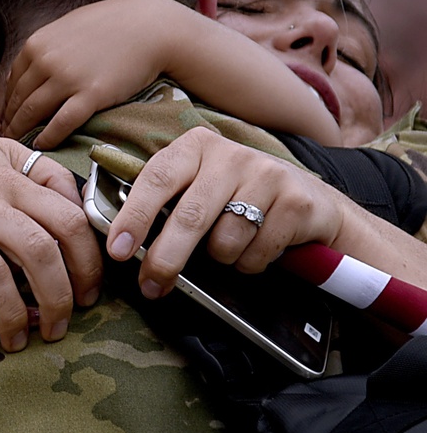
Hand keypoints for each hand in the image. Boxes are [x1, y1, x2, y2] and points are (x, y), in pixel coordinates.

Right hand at [0, 130, 100, 352]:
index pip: (67, 216)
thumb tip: (76, 212)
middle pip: (39, 249)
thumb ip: (28, 178)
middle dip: (60, 296)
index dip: (87, 259)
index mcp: (4, 174)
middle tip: (63, 324)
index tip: (91, 290)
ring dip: (13, 316)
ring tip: (18, 341)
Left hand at [2, 0, 174, 147]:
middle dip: (11, 121)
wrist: (150, 27)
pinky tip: (43, 146)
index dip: (7, 104)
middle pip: (19, 100)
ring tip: (21, 144)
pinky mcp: (91, 95)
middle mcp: (47, 60)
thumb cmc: (111, 26)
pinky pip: (61, 123)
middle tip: (9, 137)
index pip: (12, 82)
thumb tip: (26, 68)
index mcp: (37, 44)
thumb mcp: (68, 29)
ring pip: (33, 113)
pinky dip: (48, 138)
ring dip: (23, 132)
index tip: (7, 118)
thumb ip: (46, 48)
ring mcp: (68, 78)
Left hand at [103, 128, 350, 297]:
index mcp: (196, 147)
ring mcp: (266, 174)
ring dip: (221, 258)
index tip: (118, 250)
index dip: (134, 216)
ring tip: (231, 247)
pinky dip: (250, 263)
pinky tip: (258, 248)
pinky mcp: (296, 200)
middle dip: (166, 258)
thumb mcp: (199, 187)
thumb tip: (119, 242)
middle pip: (189, 216)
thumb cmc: (239, 199)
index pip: (157, 179)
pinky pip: (256, 252)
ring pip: (224, 241)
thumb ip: (164, 204)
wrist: (313, 202)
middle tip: (152, 285)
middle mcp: (230, 154)